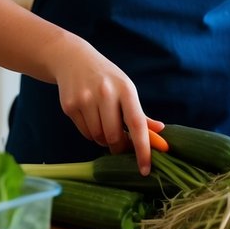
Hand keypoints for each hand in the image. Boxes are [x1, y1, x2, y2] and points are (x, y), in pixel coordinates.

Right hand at [42, 32, 162, 174]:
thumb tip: (160, 131)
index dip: (143, 149)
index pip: (137, 124)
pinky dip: (90, 133)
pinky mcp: (70, 105)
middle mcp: (106, 93)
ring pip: (98, 137)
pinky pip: (84, 133)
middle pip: (114, 136)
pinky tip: (90, 118)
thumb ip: (141, 113)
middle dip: (119, 146)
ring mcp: (86, 99)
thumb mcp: (126, 89)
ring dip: (103, 139)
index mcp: (126, 89)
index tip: (145, 169)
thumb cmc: (106, 78)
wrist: (73, 59)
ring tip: (103, 124)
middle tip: (120, 143)